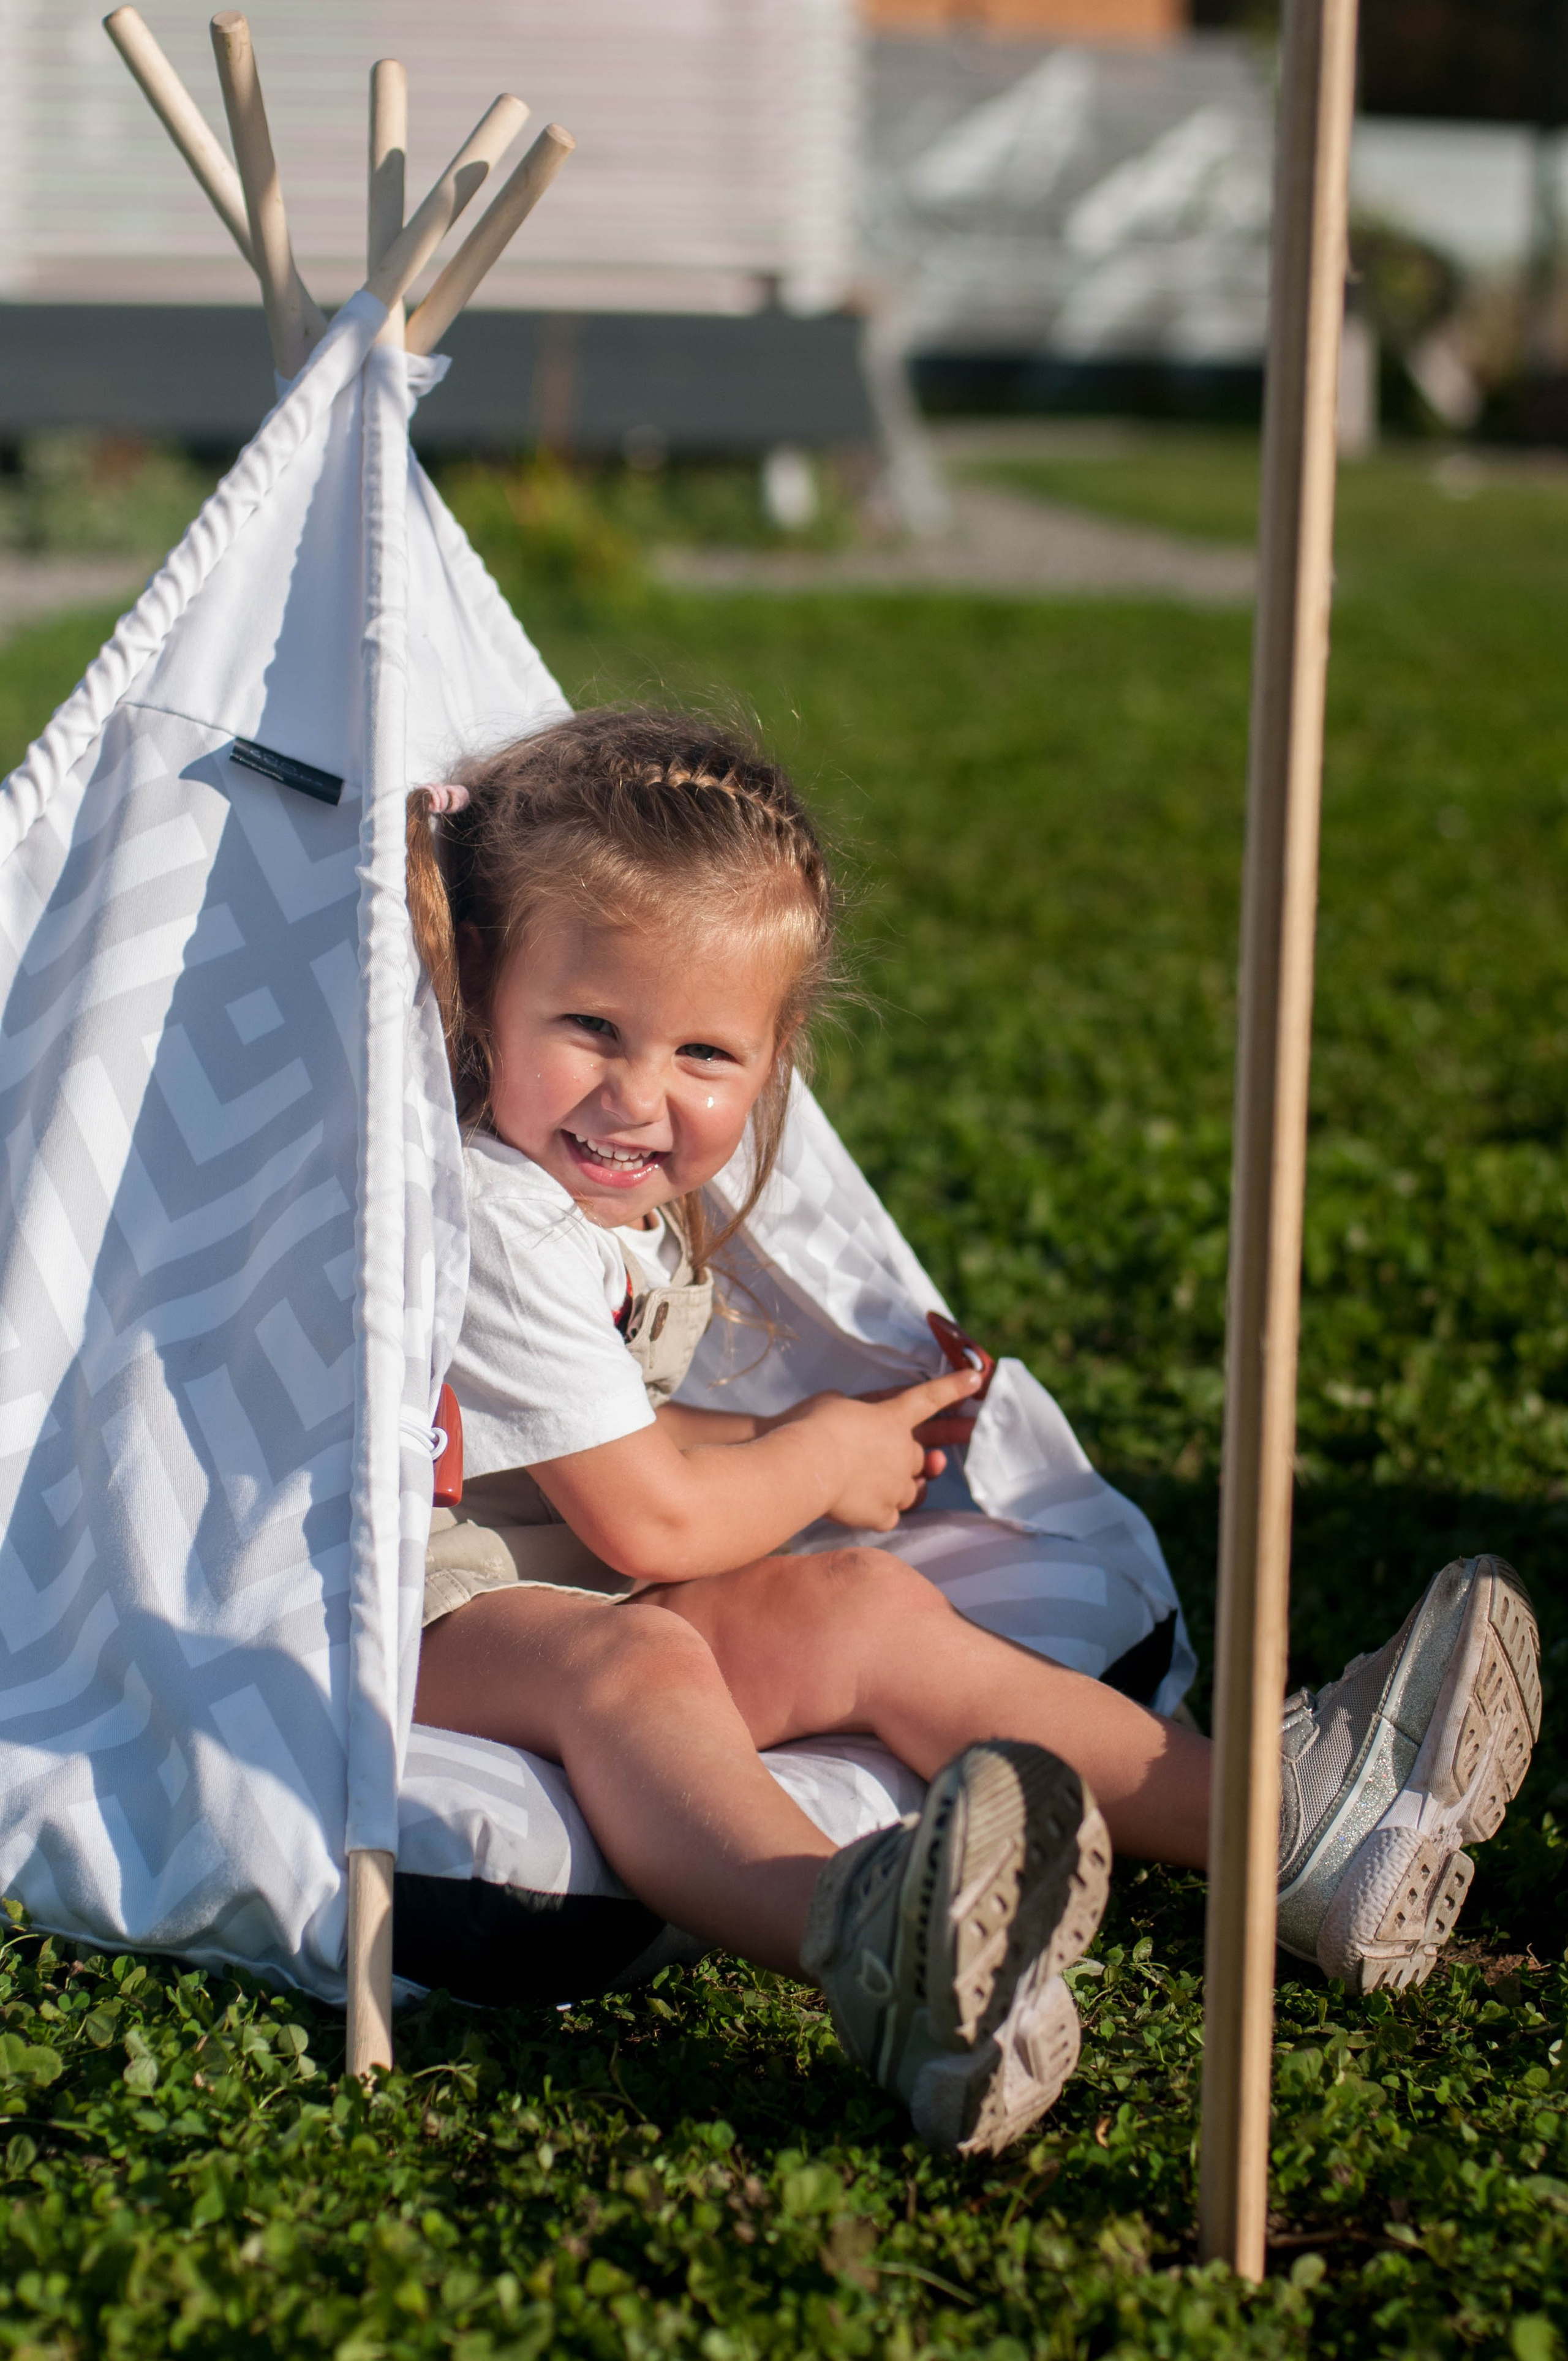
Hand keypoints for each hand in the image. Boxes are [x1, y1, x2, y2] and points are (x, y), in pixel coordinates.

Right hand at [779, 1369, 983, 1531]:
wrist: (806, 1466)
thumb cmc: (812, 1425)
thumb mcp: (833, 1402)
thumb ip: (855, 1411)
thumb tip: (857, 1420)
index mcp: (893, 1417)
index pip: (930, 1398)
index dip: (954, 1388)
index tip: (977, 1379)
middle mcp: (903, 1451)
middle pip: (920, 1456)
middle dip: (916, 1458)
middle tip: (898, 1460)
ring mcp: (896, 1485)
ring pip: (911, 1490)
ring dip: (898, 1487)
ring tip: (868, 1485)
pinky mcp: (882, 1514)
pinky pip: (891, 1516)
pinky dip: (879, 1512)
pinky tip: (860, 1507)